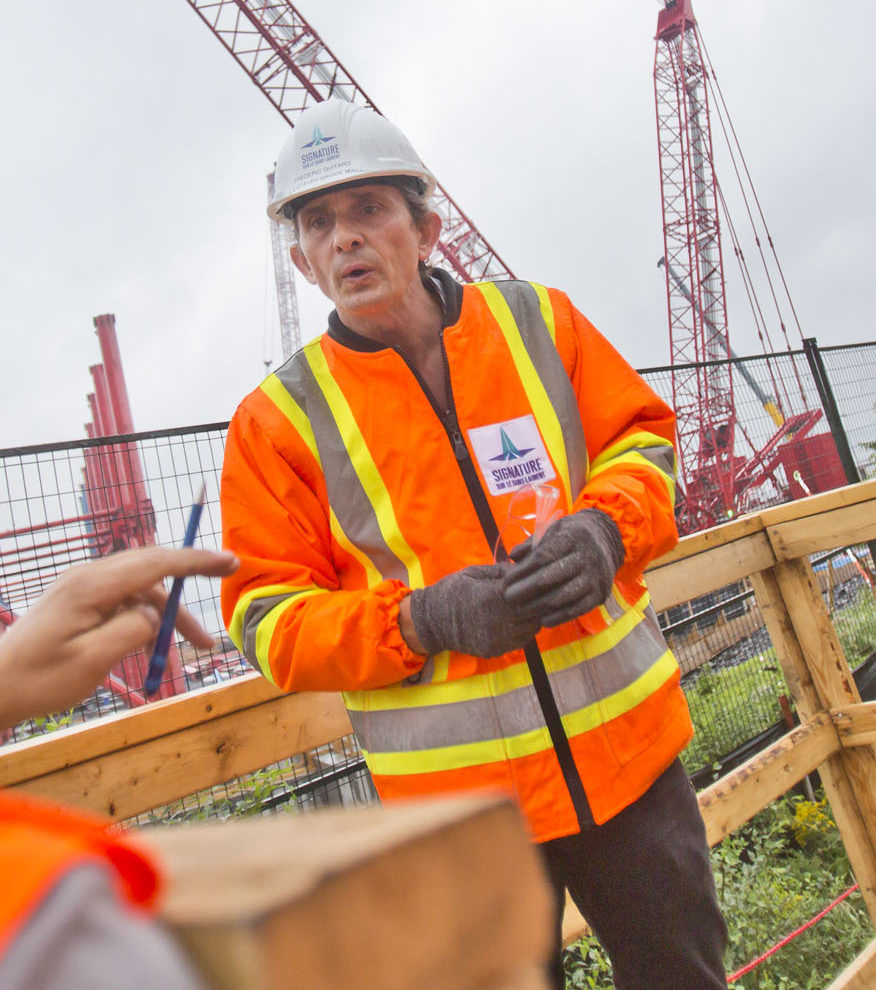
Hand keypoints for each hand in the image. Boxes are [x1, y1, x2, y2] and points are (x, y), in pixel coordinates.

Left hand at [0, 547, 239, 727]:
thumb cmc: (39, 679)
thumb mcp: (92, 661)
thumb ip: (132, 631)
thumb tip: (155, 615)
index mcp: (92, 586)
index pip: (156, 563)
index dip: (197, 561)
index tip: (230, 562)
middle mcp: (89, 578)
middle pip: (152, 573)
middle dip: (186, 594)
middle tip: (221, 596)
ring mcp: (84, 589)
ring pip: (141, 593)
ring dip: (165, 621)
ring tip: (185, 657)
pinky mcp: (80, 603)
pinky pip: (124, 605)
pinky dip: (144, 625)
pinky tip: (152, 655)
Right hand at [408, 562, 541, 657]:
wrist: (431, 622)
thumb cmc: (451, 591)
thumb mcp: (473, 573)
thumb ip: (500, 571)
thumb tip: (524, 567)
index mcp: (491, 597)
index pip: (528, 590)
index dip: (534, 584)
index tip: (535, 578)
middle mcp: (498, 620)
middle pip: (534, 611)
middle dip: (537, 601)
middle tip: (536, 592)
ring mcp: (498, 638)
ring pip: (532, 628)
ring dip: (533, 617)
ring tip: (526, 607)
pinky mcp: (496, 650)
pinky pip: (521, 641)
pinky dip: (524, 630)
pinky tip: (517, 620)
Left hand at [502, 509, 623, 626]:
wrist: (605, 542)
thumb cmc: (570, 538)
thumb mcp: (552, 532)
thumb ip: (532, 545)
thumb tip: (513, 556)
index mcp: (572, 537)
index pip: (544, 555)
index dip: (523, 570)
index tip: (506, 581)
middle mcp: (587, 556)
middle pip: (552, 575)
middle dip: (526, 589)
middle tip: (507, 598)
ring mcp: (596, 576)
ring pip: (564, 595)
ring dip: (539, 605)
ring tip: (520, 611)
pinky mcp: (600, 593)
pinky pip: (578, 609)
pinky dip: (559, 616)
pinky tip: (542, 620)